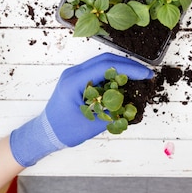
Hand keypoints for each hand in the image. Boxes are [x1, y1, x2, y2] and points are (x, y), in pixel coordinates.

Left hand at [9, 53, 152, 165]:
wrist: (45, 133)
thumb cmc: (64, 131)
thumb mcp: (92, 124)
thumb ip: (112, 112)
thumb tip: (133, 102)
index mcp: (74, 82)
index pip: (106, 67)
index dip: (129, 69)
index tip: (146, 74)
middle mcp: (73, 73)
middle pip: (105, 59)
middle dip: (128, 65)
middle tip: (146, 73)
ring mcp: (74, 74)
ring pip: (102, 63)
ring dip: (121, 68)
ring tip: (138, 76)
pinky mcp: (77, 78)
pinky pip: (97, 70)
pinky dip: (112, 73)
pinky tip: (123, 81)